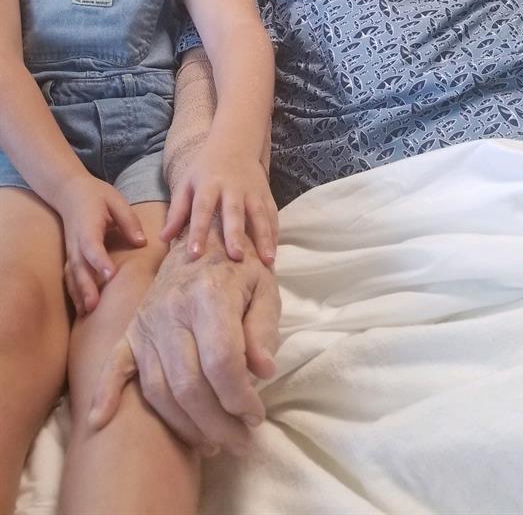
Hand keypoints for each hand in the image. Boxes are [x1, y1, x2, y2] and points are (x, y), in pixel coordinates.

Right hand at [58, 173, 146, 315]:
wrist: (68, 191)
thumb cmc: (95, 195)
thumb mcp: (115, 200)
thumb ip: (128, 221)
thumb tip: (141, 242)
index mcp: (88, 225)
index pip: (92, 245)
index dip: (99, 260)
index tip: (110, 274)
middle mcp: (76, 241)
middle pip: (79, 266)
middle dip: (86, 286)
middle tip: (94, 305)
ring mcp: (71, 250)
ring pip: (72, 274)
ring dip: (79, 293)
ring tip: (88, 312)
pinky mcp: (71, 256)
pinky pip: (70, 276)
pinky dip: (74, 292)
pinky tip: (82, 310)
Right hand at [88, 225, 280, 454]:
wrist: (202, 236)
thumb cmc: (239, 267)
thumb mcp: (265, 287)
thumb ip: (264, 329)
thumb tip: (263, 371)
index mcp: (209, 294)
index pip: (222, 361)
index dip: (241, 398)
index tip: (256, 416)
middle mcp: (172, 309)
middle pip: (189, 383)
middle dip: (218, 423)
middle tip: (240, 442)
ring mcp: (146, 322)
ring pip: (158, 387)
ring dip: (184, 425)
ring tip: (211, 443)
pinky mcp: (131, 331)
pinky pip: (113, 365)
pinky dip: (104, 394)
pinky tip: (99, 421)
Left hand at [161, 144, 278, 264]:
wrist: (235, 143)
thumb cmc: (205, 168)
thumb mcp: (186, 183)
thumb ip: (177, 211)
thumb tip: (162, 239)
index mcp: (208, 184)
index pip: (202, 209)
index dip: (198, 231)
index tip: (194, 254)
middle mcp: (232, 187)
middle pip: (233, 212)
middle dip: (235, 234)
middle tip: (236, 257)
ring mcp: (252, 190)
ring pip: (259, 214)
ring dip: (263, 237)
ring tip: (267, 262)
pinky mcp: (266, 193)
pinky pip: (272, 214)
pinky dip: (274, 234)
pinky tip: (273, 253)